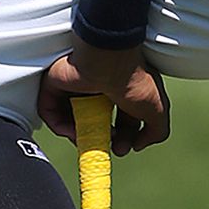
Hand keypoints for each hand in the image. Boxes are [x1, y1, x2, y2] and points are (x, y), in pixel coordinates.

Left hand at [37, 43, 169, 155]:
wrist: (107, 59)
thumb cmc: (133, 78)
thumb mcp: (157, 110)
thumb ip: (155, 131)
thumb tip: (139, 144)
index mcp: (124, 90)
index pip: (122, 120)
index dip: (123, 138)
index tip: (121, 148)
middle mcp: (101, 87)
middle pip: (96, 120)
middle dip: (99, 139)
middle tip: (101, 147)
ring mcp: (77, 85)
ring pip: (72, 117)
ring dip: (78, 135)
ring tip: (84, 140)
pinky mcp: (56, 84)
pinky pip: (52, 110)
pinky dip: (59, 125)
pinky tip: (71, 131)